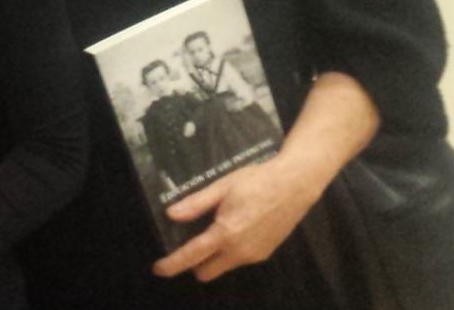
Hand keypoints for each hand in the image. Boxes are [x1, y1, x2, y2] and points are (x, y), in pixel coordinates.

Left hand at [151, 156, 321, 283]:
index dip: (172, 264)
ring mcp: (254, 255)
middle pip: (206, 272)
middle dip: (194, 263)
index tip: (158, 268)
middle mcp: (239, 251)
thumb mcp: (222, 187)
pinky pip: (239, 260)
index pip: (192, 255)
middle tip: (191, 242)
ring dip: (214, 257)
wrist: (295, 185)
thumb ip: (196, 204)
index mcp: (225, 233)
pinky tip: (237, 228)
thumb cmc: (256, 181)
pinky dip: (231, 252)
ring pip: (224, 267)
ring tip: (218, 228)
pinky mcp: (265, 254)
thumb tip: (171, 215)